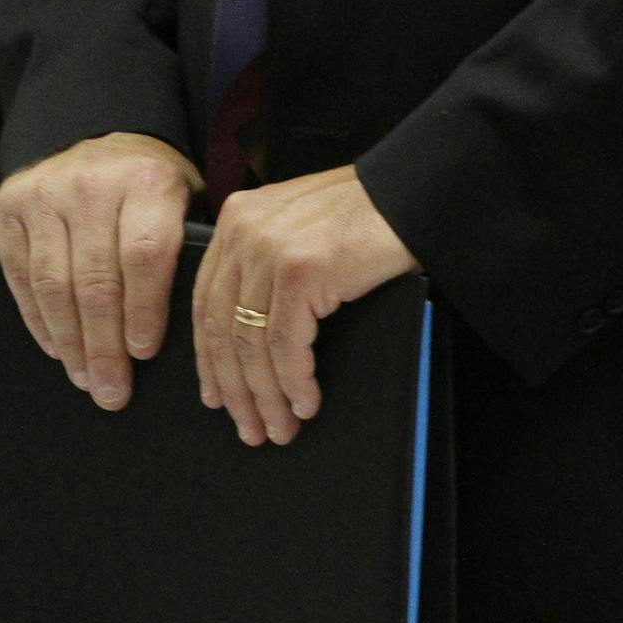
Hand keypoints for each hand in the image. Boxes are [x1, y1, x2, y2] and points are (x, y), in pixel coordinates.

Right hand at [0, 133, 201, 410]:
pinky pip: (21, 274)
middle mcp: (92, 182)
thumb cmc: (153, 191)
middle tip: (112, 391)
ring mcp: (45, 191)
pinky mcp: (11, 204)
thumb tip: (177, 339)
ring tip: (85, 377)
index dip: (142, 311)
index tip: (143, 354)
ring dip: (70, 341)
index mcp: (147, 181)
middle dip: (104, 345)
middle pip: (96, 280)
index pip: (143, 255)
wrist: (107, 137)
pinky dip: (38, 318)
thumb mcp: (184, 207)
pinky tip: (56, 347)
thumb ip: (184, 256)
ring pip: (54, 283)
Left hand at [196, 166, 416, 446]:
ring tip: (279, 428)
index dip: (209, 357)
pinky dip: (294, 382)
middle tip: (249, 427)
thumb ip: (269, 263)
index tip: (215, 394)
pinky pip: (285, 344)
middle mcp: (243, 231)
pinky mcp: (300, 269)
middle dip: (234, 388)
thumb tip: (251, 338)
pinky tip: (304, 403)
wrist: (416, 193)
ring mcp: (268, 249)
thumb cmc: (368, 215)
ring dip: (265, 396)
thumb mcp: (301, 229)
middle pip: (221, 327)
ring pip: (250, 343)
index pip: (206, 300)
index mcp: (237, 219)